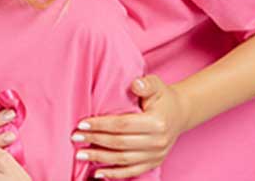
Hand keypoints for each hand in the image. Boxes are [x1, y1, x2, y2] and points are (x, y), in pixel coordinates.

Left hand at [72, 75, 187, 177]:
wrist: (180, 113)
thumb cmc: (162, 97)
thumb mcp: (156, 85)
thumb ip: (146, 84)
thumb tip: (135, 84)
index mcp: (156, 122)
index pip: (122, 125)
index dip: (101, 125)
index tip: (81, 124)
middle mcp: (158, 141)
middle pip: (120, 143)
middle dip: (95, 141)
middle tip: (74, 138)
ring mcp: (156, 155)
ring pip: (123, 160)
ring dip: (99, 158)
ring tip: (80, 155)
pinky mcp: (154, 163)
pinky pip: (132, 171)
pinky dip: (114, 174)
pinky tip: (97, 173)